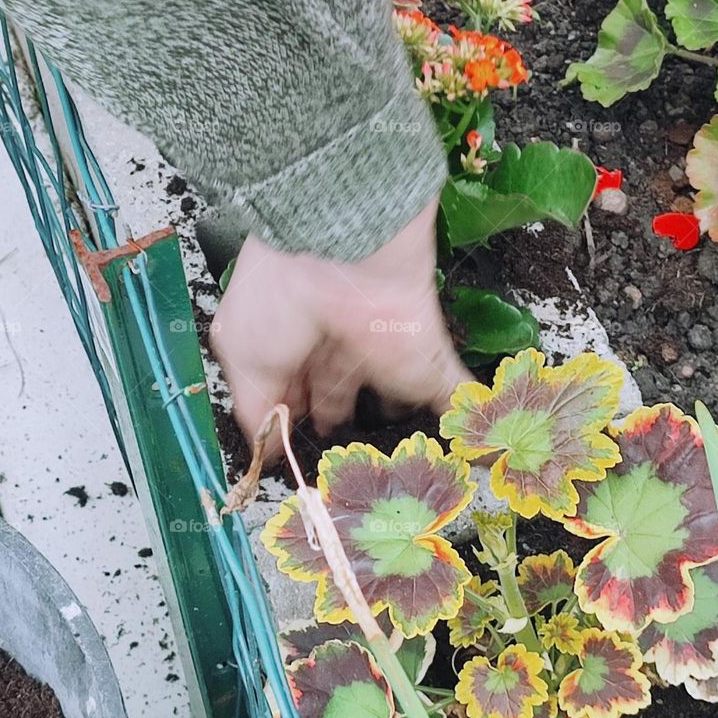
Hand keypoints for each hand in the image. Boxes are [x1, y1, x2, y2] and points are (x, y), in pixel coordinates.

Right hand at [210, 200, 469, 456]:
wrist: (335, 256)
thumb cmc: (277, 301)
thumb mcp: (245, 362)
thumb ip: (258, 413)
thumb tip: (264, 455)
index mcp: (292, 348)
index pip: (297, 395)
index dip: (298, 424)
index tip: (303, 458)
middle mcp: (339, 348)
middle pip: (344, 396)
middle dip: (345, 425)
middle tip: (350, 461)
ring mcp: (386, 352)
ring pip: (396, 397)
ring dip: (400, 423)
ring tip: (406, 457)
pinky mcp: (428, 358)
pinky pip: (454, 393)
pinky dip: (465, 416)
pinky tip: (473, 441)